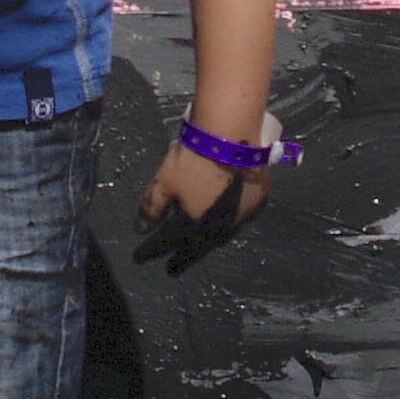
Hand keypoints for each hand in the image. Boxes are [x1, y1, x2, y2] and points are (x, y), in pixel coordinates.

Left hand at [134, 142, 269, 273]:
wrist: (232, 137)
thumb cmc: (193, 160)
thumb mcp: (164, 181)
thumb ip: (152, 207)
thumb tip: (140, 229)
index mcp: (198, 226)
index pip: (176, 246)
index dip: (161, 253)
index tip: (150, 261)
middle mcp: (223, 227)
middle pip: (203, 243)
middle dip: (189, 251)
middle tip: (178, 259)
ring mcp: (244, 214)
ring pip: (224, 232)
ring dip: (211, 236)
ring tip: (201, 239)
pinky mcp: (258, 200)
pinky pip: (240, 215)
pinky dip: (229, 217)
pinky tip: (225, 214)